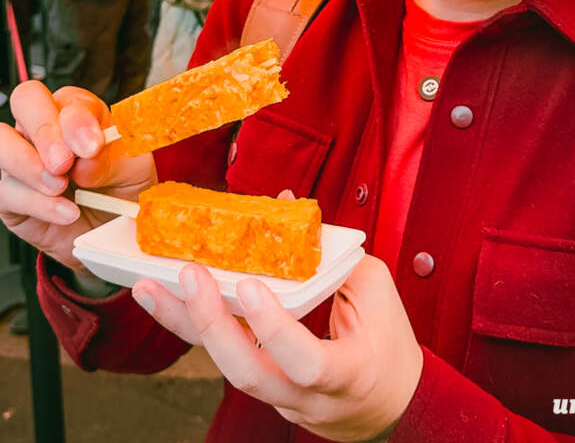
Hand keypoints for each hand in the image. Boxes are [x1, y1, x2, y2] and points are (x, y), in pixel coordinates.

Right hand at [0, 82, 155, 269]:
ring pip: (2, 144)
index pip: (68, 100)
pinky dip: (36, 203)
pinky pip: (4, 190)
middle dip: (44, 131)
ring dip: (29, 165)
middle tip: (64, 163)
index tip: (92, 147)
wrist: (111, 226)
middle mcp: (45, 127)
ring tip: (61, 187)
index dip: (77, 121)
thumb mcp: (131, 170)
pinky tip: (65, 212)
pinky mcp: (9, 192)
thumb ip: (111, 162)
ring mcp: (21, 156)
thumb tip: (85, 164)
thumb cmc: (121, 185)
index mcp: (79, 110)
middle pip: (26, 101)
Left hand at [132, 254, 422, 441]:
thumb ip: (333, 255)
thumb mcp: (375, 292)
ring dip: (186, 324)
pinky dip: (195, 327)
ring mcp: (281, 401)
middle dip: (213, 324)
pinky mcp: (263, 391)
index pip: (308, 362)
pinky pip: (226, 359)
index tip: (251, 286)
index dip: (275, 329)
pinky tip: (165, 298)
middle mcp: (307, 398)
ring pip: (226, 368)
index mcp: (347, 373)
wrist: (390, 404)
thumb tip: (285, 208)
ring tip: (149, 287)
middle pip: (250, 375)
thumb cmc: (387, 342)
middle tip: (190, 275)